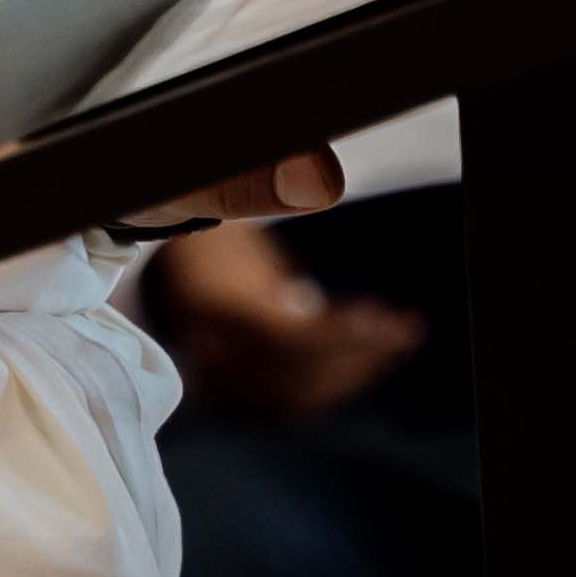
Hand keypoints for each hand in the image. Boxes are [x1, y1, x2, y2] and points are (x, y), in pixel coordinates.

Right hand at [142, 214, 424, 420]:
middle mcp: (209, 350)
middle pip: (293, 377)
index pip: (277, 339)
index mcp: (204, 303)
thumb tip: (316, 176)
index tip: (377, 319)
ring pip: (298, 397)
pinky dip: (339, 380)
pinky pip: (296, 400)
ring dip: (356, 370)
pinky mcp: (239, 390)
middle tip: (402, 327)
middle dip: (356, 354)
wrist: (173, 253)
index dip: (332, 335)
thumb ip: (263, 189)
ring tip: (397, 335)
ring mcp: (220, 377)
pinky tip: (371, 352)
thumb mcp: (222, 194)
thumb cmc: (200, 215)